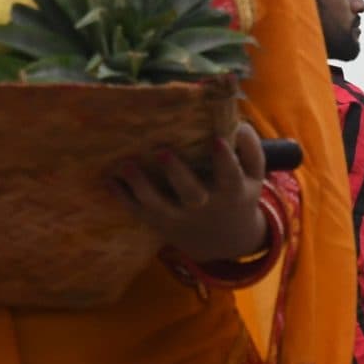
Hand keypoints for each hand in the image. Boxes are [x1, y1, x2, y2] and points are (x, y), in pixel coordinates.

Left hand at [109, 126, 269, 264]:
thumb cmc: (238, 194)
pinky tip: (110, 179)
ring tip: (126, 165)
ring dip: (140, 186)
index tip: (216, 140)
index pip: (230, 177)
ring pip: (158, 205)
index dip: (224, 160)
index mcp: (232, 193)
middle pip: (191, 194)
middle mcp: (204, 207)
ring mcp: (179, 218)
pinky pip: (139, 212)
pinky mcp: (160, 223)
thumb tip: (235, 122)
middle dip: (176, 174)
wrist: (224, 240)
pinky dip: (123, 197)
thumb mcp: (254, 176)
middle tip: (162, 152)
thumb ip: (249, 147)